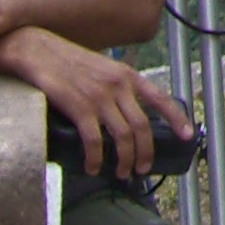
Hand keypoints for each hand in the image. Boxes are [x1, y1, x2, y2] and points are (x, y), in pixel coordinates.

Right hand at [0, 29, 191, 178]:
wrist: (37, 50)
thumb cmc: (67, 61)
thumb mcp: (101, 67)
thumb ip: (115, 86)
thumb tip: (123, 112)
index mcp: (126, 75)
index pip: (160, 98)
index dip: (177, 119)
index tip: (187, 136)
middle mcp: (118, 85)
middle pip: (142, 127)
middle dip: (145, 153)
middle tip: (142, 169)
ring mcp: (99, 97)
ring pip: (123, 137)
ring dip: (124, 160)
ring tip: (121, 173)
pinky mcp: (79, 107)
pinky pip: (94, 141)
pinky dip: (96, 159)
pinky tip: (93, 168)